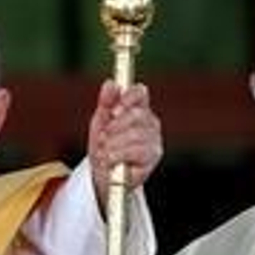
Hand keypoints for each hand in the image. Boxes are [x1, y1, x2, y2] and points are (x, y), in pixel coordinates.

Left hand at [87, 81, 162, 206]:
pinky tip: (111, 159)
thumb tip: (111, 83)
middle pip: (137, 114)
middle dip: (115, 126)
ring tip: (104, 151)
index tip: (113, 110)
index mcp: (138, 108)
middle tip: (103, 136)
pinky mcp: (154, 156)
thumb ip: (106, 102)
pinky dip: (119, 155)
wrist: (103, 172)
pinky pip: (137, 151)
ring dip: (114, 143)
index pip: (140, 93)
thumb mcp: (101, 121)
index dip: (128, 97)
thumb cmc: (104, 143)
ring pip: (136, 134)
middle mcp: (150, 121)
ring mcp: (154, 138)